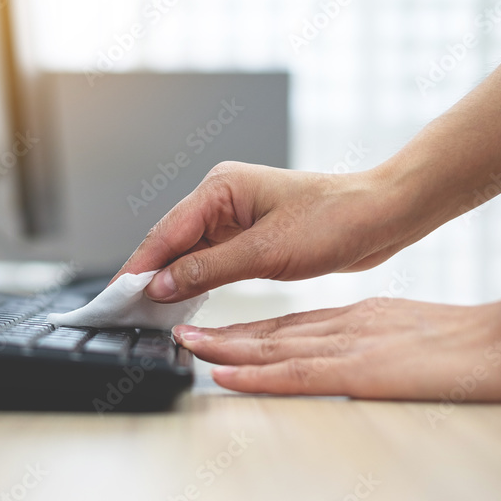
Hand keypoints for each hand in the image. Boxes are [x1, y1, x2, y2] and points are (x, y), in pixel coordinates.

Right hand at [116, 161, 422, 303]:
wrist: (383, 217)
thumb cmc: (334, 220)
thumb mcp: (265, 252)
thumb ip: (207, 270)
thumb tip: (161, 285)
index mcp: (220, 187)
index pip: (167, 231)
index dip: (139, 266)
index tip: (117, 295)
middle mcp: (222, 197)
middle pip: (172, 241)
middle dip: (150, 275)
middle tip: (125, 310)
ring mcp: (235, 216)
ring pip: (190, 252)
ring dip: (172, 280)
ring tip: (146, 312)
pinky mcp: (249, 235)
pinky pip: (211, 259)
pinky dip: (196, 280)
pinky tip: (182, 301)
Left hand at [172, 296, 500, 400]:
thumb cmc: (461, 342)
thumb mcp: (401, 330)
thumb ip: (366, 338)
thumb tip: (342, 351)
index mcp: (352, 319)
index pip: (285, 323)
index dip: (244, 327)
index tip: (213, 329)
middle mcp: (340, 328)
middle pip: (268, 330)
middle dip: (222, 333)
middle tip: (183, 329)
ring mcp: (347, 347)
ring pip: (272, 346)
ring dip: (225, 346)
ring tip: (188, 342)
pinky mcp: (358, 369)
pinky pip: (295, 372)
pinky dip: (256, 373)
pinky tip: (227, 373)